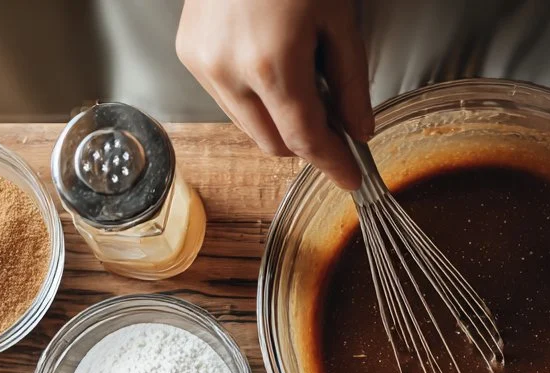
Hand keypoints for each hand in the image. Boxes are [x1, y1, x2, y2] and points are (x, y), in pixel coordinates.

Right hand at [176, 0, 372, 189]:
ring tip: (300, 80)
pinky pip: (229, 101)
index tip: (351, 178)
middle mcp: (229, 71)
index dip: (333, 164)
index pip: (305, 140)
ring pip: (250, 127)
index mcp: (271, 64)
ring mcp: (204, 64)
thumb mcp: (339, 18)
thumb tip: (359, 132)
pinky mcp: (190, 53)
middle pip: (274, 144)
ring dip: (279, 121)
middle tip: (333, 122)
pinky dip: (254, 99)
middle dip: (306, 142)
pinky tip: (270, 65)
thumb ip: (352, 84)